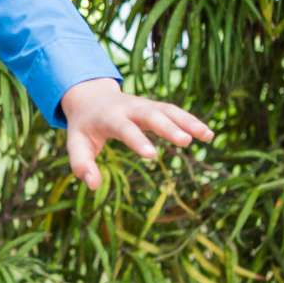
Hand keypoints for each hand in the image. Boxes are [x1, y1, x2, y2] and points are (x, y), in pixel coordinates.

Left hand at [59, 78, 212, 191]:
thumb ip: (81, 165)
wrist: (91, 97)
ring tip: (206, 136)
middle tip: (185, 141)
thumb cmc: (84, 126)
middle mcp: (130, 108)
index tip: (152, 155)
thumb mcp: (76, 143)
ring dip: (187, 121)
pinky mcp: (155, 107)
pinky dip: (191, 121)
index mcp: (109, 117)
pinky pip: (175, 112)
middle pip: (151, 115)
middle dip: (168, 127)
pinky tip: (207, 134)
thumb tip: (93, 186)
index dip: (137, 140)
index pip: (124, 128)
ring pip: (168, 110)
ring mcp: (145, 105)